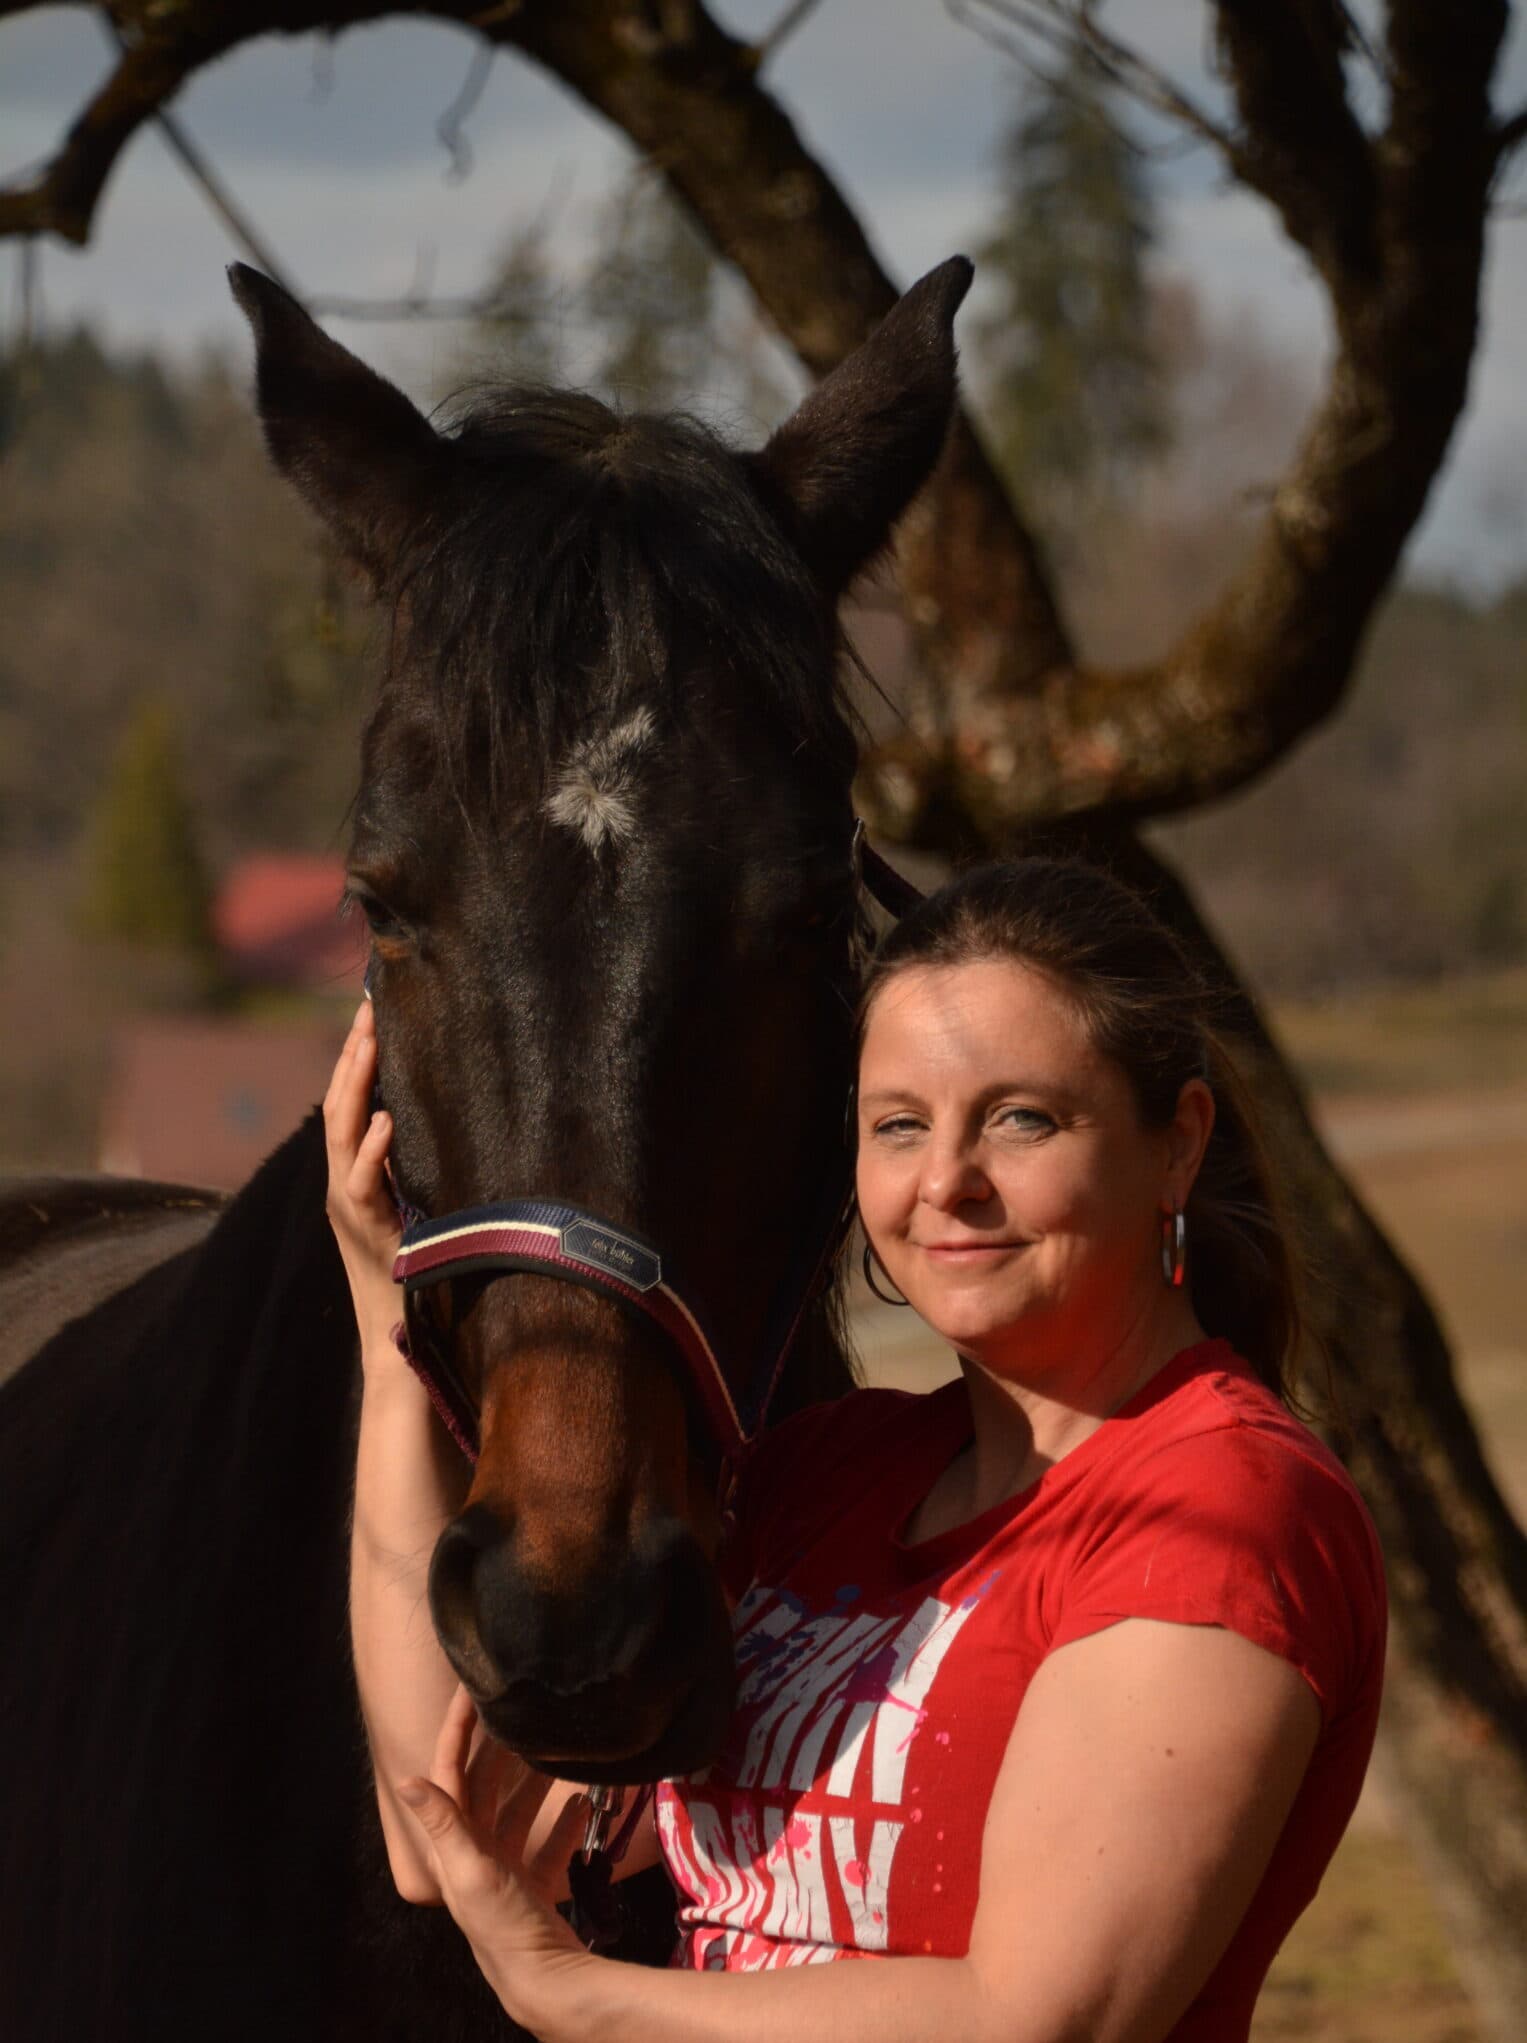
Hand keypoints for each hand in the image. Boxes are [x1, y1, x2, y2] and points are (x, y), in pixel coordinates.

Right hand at [324, 998, 403, 1354]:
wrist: (399, 1342)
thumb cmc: (416, 1276)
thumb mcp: (417, 1210)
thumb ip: (415, 1172)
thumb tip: (440, 1129)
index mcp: (354, 1177)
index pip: (350, 1103)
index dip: (357, 1057)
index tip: (374, 1010)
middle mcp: (342, 1185)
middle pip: (339, 1105)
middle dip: (353, 1054)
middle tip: (369, 1005)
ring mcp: (348, 1208)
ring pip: (341, 1134)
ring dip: (355, 1084)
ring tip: (370, 1040)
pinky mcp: (366, 1232)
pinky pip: (361, 1185)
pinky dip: (371, 1151)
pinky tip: (385, 1119)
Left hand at [397, 1686, 593, 2029]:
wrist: (541, 1979)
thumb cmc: (500, 1922)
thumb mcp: (469, 1869)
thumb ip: (442, 1822)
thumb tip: (407, 1779)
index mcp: (451, 1844)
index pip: (449, 1771)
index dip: (457, 1729)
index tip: (472, 1688)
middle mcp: (472, 1853)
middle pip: (485, 1786)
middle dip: (501, 1747)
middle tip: (521, 1711)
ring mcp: (503, 1870)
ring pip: (517, 1811)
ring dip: (534, 1781)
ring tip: (555, 1751)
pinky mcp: (532, 1885)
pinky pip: (546, 1843)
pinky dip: (561, 1823)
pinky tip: (584, 1804)